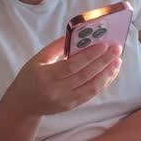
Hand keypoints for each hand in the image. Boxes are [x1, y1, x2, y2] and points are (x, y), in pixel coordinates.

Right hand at [5, 38, 122, 117]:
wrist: (23, 104)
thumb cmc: (29, 78)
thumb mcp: (38, 59)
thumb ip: (56, 47)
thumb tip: (77, 34)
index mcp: (46, 76)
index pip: (72, 65)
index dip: (90, 55)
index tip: (104, 44)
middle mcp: (57, 91)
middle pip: (85, 75)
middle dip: (104, 61)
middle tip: (116, 49)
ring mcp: (66, 100)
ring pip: (92, 87)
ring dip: (107, 73)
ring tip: (117, 61)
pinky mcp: (72, 106)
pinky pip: (91, 94)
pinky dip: (102, 83)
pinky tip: (110, 73)